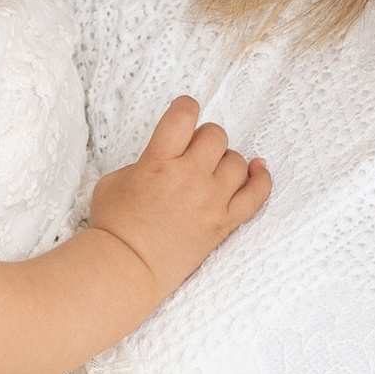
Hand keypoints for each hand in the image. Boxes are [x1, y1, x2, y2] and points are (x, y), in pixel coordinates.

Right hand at [88, 100, 271, 300]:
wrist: (128, 266)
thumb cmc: (114, 225)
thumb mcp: (113, 180)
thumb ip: (142, 162)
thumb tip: (161, 160)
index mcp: (158, 160)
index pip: (184, 116)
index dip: (186, 107)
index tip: (185, 111)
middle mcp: (189, 176)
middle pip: (215, 136)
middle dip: (204, 138)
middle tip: (193, 151)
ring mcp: (211, 200)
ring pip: (237, 161)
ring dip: (225, 160)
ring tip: (212, 170)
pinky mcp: (224, 223)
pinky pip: (256, 195)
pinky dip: (261, 179)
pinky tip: (258, 169)